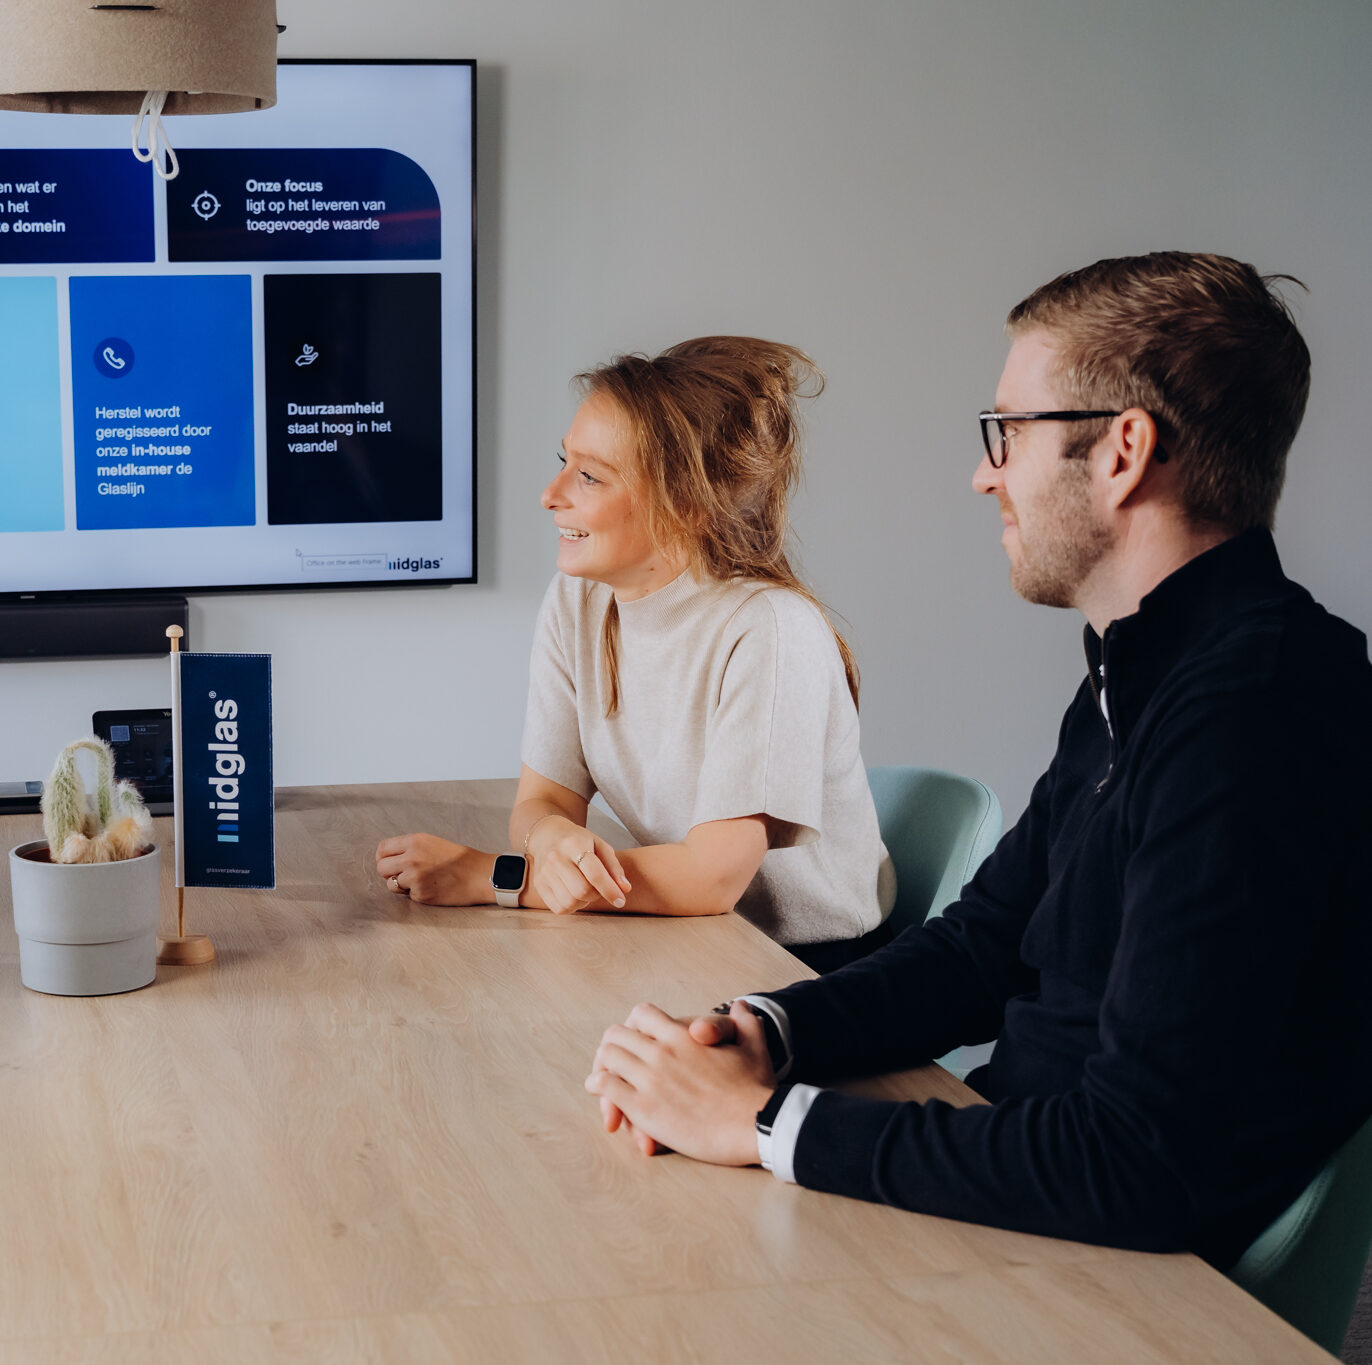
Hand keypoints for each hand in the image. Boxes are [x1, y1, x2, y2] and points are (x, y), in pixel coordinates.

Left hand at [375, 833, 493, 905]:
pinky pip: (408, 896)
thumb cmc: (461, 859)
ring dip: (402, 885)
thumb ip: (411, 848)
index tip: (390, 863)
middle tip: (403, 875)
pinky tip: (433, 888)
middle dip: (389, 873)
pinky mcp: (420, 894)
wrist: (480, 875)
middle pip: (381, 868)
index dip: (383, 857)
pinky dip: (418, 894)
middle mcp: (411, 858)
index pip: (382, 849)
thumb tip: (389, 858)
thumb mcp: (433, 843)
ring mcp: (415, 877)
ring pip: (391, 885)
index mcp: (415, 841)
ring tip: (421, 881)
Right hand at [527, 815, 631, 914]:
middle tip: (599, 888)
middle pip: (582, 890)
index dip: (610, 890)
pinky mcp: (539, 885)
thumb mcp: (600, 845)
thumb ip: (614, 867)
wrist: (548, 835)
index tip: (620, 900)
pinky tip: (574, 894)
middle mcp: (556, 858)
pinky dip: (572, 907)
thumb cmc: (578, 841)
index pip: (594, 873)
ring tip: (586, 889)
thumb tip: (624, 889)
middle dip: (597, 895)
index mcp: (574, 844)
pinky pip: (559, 908)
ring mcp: (545, 872)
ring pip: (570, 902)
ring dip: (584, 902)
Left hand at [585, 1001, 774, 1165]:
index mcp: (684, 1035)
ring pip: (608, 1058)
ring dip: (602, 1067)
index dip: (634, 1026)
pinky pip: (607, 1088)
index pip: (641, 1014)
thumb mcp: (754, 1046)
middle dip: (612, 1046)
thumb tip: (742, 1005)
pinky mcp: (645, 1108)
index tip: (635, 1040)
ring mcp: (651, 1079)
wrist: (756, 1124)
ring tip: (601, 1081)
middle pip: (617, 1034)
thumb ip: (745, 1022)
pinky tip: (604, 1098)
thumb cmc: (756, 1088)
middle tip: (613, 1062)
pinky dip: (600, 1089)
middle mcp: (662, 1051)